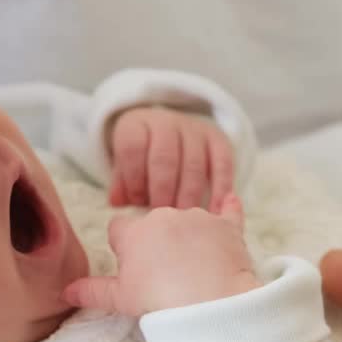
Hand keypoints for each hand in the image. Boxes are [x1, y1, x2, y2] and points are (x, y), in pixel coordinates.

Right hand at [64, 195, 256, 314]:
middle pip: (154, 223)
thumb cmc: (160, 300)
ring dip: (188, 236)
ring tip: (194, 269)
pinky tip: (231, 201)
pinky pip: (229, 210)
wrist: (210, 302)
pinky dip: (229, 209)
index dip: (124, 248)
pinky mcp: (227, 226)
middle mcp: (165, 215)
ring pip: (187, 220)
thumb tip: (66, 291)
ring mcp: (199, 217)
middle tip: (162, 274)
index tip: (132, 266)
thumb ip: (92, 291)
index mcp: (135, 231)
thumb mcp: (120, 299)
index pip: (119, 229)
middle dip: (156, 242)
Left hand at [109, 106, 234, 210]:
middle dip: (162, 191)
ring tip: (183, 218)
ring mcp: (195, 130)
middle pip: (164, 158)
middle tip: (162, 216)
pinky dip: (219, 191)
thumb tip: (119, 203)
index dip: (134, 178)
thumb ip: (122, 183)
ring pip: (193, 164)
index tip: (136, 201)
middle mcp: (166, 123)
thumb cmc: (143, 158)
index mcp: (137, 126)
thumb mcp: (126, 165)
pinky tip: (214, 212)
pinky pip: (222, 165)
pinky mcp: (219, 140)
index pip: (133, 148)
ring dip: (188, 196)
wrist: (170, 132)